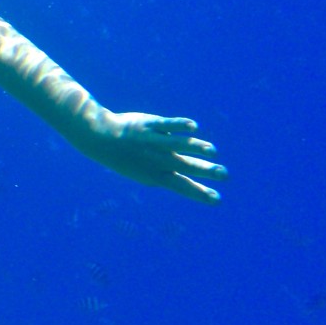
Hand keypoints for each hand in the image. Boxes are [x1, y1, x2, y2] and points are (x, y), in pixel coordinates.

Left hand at [72, 112, 226, 203]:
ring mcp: (153, 142)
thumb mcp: (146, 172)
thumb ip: (169, 175)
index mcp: (157, 175)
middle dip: (205, 170)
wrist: (100, 139)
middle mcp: (157, 160)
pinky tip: (193, 126)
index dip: (200, 193)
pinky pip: (165, 125)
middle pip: (184, 165)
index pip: (182, 186)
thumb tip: (192, 180)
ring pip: (176, 145)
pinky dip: (179, 125)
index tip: (218, 199)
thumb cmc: (127, 159)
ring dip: (195, 147)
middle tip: (224, 174)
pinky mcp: (149, 125)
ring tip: (212, 151)